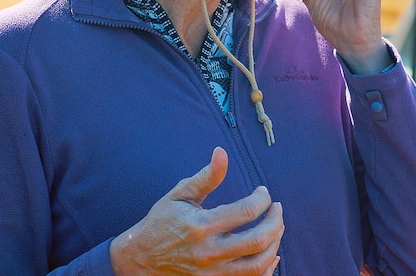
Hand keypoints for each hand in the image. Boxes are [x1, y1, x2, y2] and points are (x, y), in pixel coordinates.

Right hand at [110, 147, 283, 274]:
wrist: (139, 259)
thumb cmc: (161, 222)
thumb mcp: (180, 195)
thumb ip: (206, 176)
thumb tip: (222, 152)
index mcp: (202, 226)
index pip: (246, 211)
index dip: (262, 199)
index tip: (263, 192)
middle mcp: (209, 252)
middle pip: (258, 240)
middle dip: (276, 221)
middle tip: (277, 209)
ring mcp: (212, 273)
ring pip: (258, 265)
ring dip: (275, 245)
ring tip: (276, 228)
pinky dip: (266, 269)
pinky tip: (271, 254)